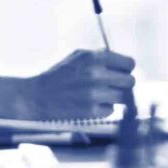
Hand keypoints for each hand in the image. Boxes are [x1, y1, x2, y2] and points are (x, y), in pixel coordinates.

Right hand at [0, 48, 135, 120]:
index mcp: (94, 58)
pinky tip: (90, 105)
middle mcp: (96, 74)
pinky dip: (103, 109)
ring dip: (114, 98)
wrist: (37, 96)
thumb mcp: (77, 56)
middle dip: (123, 85)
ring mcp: (94, 94)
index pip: (129, 63)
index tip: (121, 73)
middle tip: (113, 87)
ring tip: (100, 96)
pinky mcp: (91, 111)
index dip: (126, 69)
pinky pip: (110, 110)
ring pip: (123, 98)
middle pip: (130, 82)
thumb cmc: (58, 75)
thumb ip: (100, 56)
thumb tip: (122, 61)